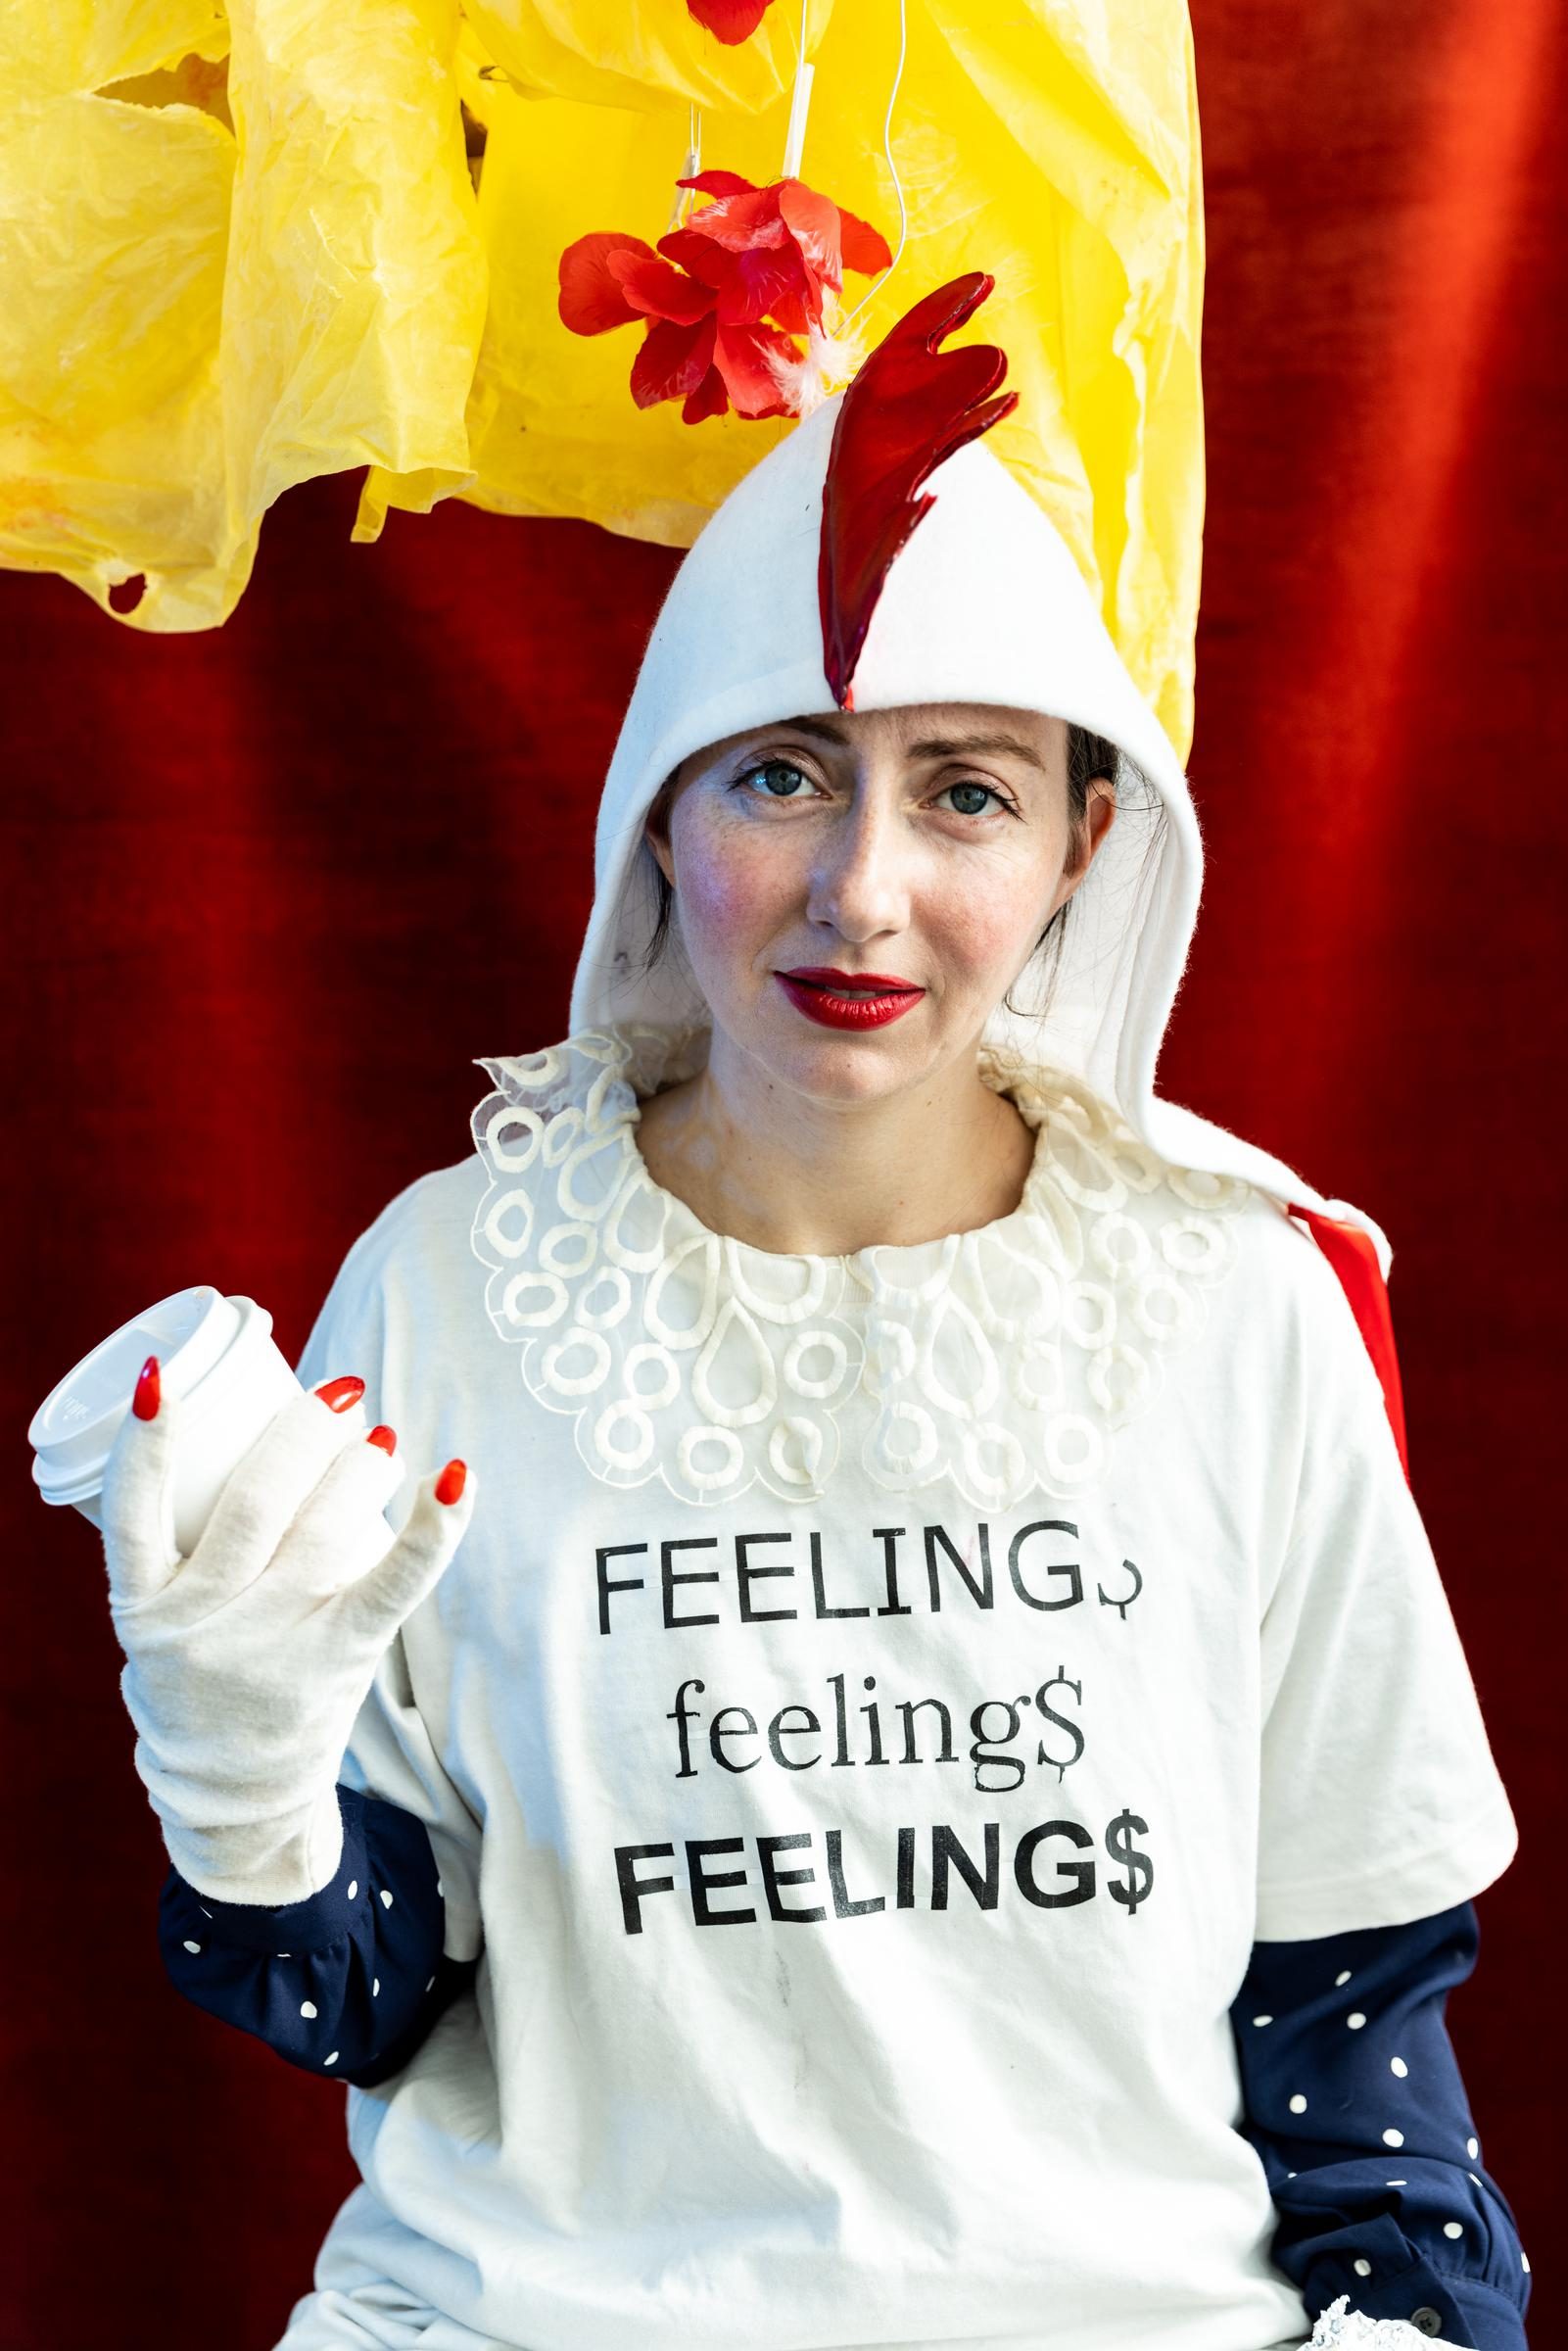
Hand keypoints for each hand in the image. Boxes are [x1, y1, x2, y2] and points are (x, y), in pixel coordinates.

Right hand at [99, 1358, 475, 1904]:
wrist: (232, 1799)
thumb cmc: (199, 1680)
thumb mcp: (156, 1624)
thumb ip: (172, 1548)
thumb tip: (209, 1422)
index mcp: (143, 1608)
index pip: (130, 1513)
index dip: (144, 1445)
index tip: (164, 1381)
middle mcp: (203, 1623)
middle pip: (254, 1504)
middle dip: (300, 1433)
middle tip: (336, 1394)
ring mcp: (273, 1643)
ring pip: (319, 1528)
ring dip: (359, 1467)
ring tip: (378, 1438)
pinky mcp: (338, 1658)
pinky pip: (391, 1584)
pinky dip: (431, 1529)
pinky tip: (456, 1477)